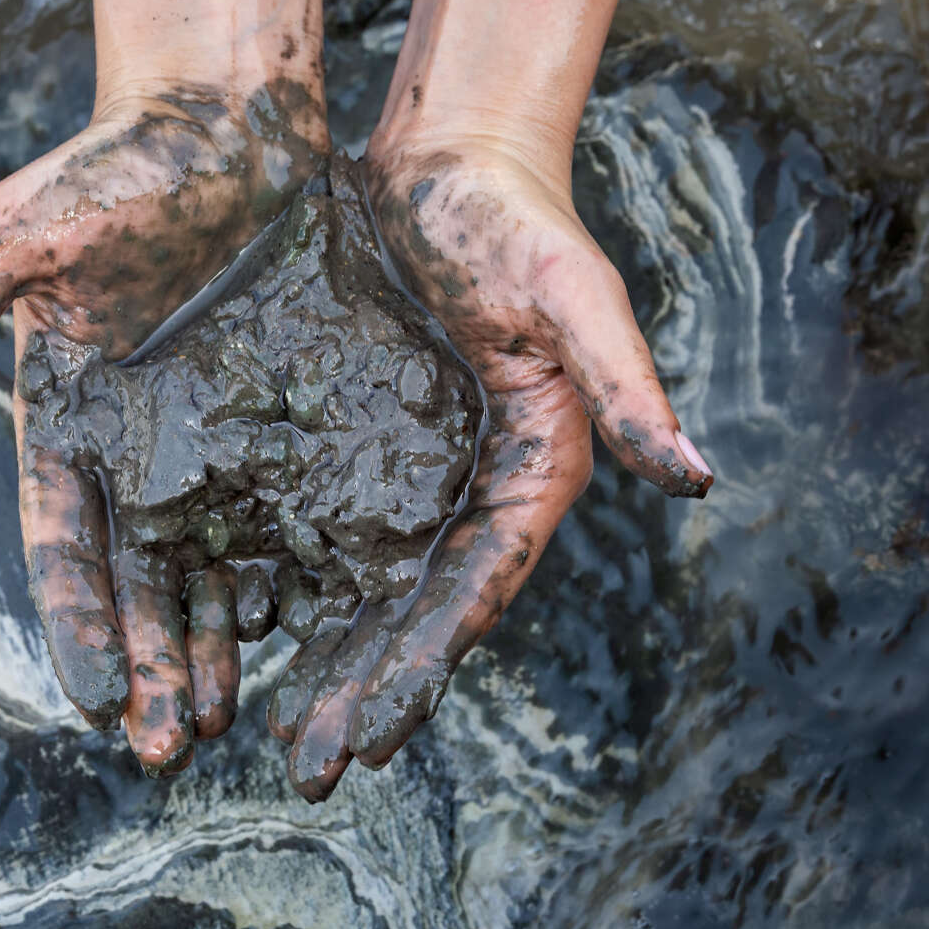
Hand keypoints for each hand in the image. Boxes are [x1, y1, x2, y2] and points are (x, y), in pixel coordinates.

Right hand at [0, 0, 329, 777]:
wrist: (224, 127)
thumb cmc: (114, 170)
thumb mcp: (22, 236)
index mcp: (66, 427)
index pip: (63, 546)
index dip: (77, 621)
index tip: (95, 697)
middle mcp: (134, 455)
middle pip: (140, 582)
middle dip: (153, 664)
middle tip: (174, 748)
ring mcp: (210, 446)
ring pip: (212, 568)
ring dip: (216, 648)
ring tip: (229, 722)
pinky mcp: (281, 425)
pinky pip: (288, 516)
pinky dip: (290, 578)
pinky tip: (304, 636)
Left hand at [264, 0, 713, 802]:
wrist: (445, 160)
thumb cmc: (517, 219)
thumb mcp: (573, 295)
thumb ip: (626, 385)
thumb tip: (697, 479)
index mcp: (530, 474)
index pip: (474, 590)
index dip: (426, 664)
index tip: (376, 738)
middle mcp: (465, 489)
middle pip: (411, 610)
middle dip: (363, 690)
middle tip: (309, 768)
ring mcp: (404, 469)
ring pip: (354, 583)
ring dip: (315, 658)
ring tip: (259, 730)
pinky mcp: (347, 438)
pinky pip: (305, 520)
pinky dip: (274, 577)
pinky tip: (230, 626)